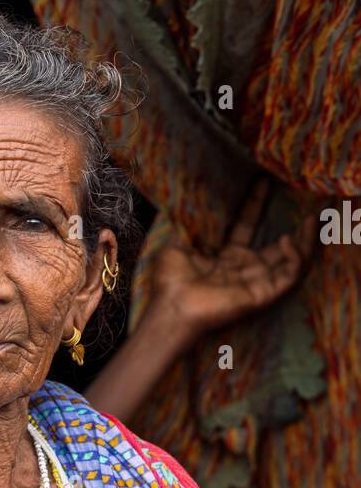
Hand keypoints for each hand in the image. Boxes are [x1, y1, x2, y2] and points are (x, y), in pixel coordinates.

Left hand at [151, 177, 317, 340]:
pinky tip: (287, 240)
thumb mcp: (177, 243)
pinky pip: (289, 275)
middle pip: (280, 245)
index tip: (264, 180)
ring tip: (314, 219)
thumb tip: (190, 197)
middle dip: (299, 227)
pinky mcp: (263, 294)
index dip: (255, 202)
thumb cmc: (171, 280)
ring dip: (306, 240)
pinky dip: (294, 258)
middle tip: (315, 205)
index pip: (247, 224)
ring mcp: (257, 281)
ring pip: (292, 261)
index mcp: (225, 256)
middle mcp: (245, 268)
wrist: (172, 307)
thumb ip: (190, 224)